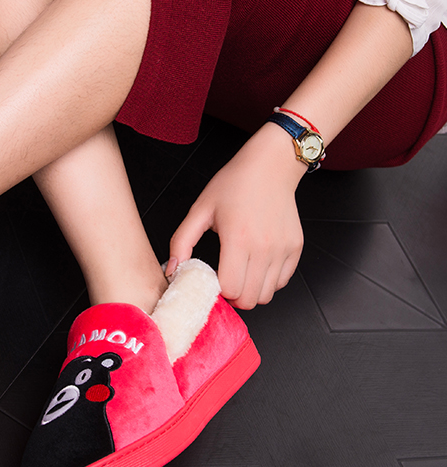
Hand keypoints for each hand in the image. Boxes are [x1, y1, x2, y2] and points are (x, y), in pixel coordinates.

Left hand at [168, 124, 306, 308]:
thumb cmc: (234, 184)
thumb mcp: (200, 210)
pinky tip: (254, 266)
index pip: (230, 289)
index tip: (209, 279)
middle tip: (222, 281)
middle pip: (249, 299)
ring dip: (249, 291)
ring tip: (238, 273)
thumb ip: (182, 242)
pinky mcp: (295, 248)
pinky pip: (281, 282)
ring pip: (266, 295)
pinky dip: (266, 282)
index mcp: (238, 238)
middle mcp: (264, 248)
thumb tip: (171, 270)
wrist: (270, 166)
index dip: (217, 290)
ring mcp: (283, 250)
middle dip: (232, 296)